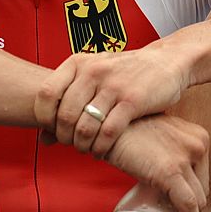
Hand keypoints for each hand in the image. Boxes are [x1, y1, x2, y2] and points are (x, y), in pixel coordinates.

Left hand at [34, 45, 191, 157]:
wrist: (168, 61)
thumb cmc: (127, 72)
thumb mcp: (95, 76)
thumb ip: (69, 102)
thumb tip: (43, 138)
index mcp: (79, 63)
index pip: (46, 93)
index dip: (43, 117)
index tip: (52, 128)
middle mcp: (93, 72)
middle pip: (64, 115)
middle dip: (65, 137)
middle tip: (72, 144)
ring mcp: (113, 86)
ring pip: (85, 127)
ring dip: (83, 145)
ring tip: (87, 148)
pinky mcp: (133, 101)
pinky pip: (108, 132)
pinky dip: (101, 147)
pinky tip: (102, 150)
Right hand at [99, 114, 210, 211]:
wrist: (109, 127)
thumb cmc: (131, 131)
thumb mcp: (163, 135)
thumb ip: (174, 150)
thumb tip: (173, 172)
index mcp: (199, 136)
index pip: (203, 174)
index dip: (195, 192)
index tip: (186, 204)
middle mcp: (198, 145)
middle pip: (202, 188)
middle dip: (193, 206)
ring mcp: (185, 158)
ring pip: (198, 200)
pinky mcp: (171, 173)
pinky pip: (188, 206)